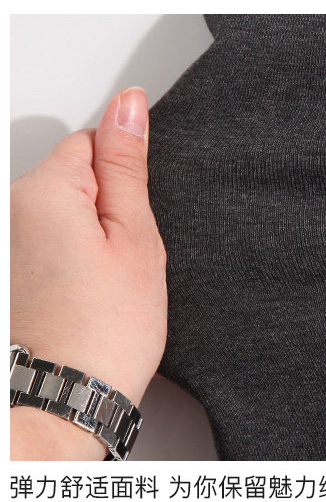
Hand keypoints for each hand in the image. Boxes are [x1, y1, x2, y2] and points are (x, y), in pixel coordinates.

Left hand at [10, 87, 166, 459]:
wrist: (69, 396)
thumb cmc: (106, 330)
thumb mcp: (135, 237)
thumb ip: (128, 165)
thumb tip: (127, 105)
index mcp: (41, 191)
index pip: (93, 141)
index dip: (126, 178)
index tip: (133, 219)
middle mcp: (9, 210)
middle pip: (74, 177)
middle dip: (106, 207)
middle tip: (125, 256)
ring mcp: (6, 242)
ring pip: (63, 212)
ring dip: (88, 236)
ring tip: (105, 282)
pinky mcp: (9, 270)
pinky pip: (48, 242)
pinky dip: (71, 260)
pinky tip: (85, 293)